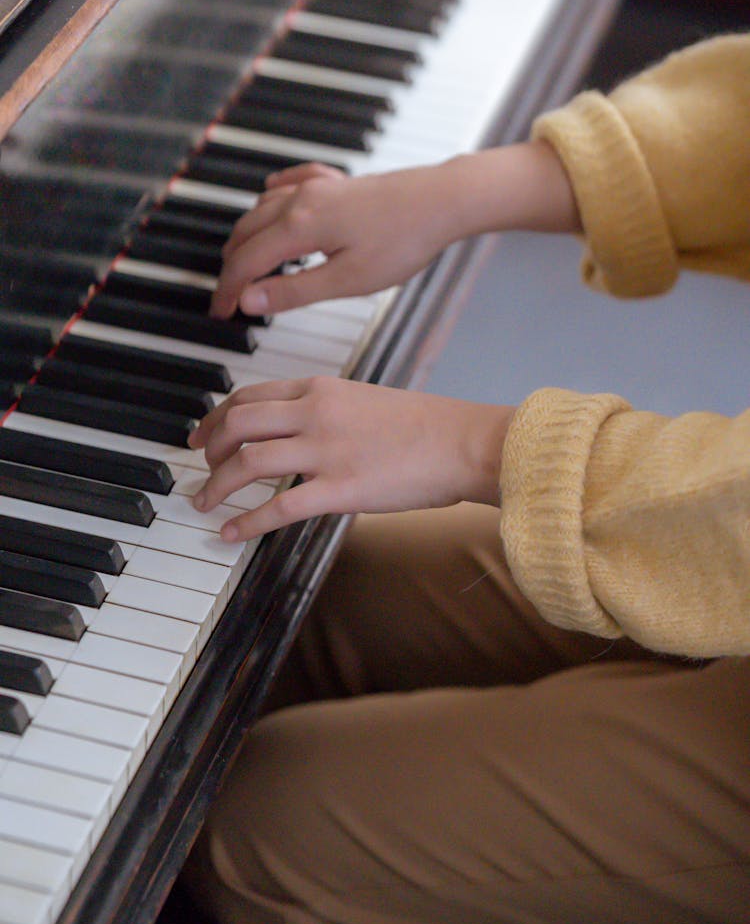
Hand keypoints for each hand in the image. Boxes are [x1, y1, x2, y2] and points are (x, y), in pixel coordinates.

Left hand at [189, 375, 514, 541]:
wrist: (464, 442)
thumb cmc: (426, 425)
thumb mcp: (366, 401)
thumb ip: (328, 411)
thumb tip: (300, 430)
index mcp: (321, 389)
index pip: (250, 396)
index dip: (216, 417)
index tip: (201, 435)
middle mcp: (315, 413)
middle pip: (238, 423)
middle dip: (208, 448)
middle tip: (198, 469)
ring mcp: (325, 450)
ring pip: (248, 462)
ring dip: (217, 486)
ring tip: (205, 503)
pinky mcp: (340, 489)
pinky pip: (278, 506)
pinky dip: (247, 522)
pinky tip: (230, 534)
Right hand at [209, 161, 465, 318]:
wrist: (443, 201)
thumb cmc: (403, 240)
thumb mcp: (347, 281)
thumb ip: (294, 291)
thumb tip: (250, 299)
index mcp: (299, 225)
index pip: (246, 262)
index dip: (228, 290)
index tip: (221, 313)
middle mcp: (301, 199)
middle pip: (246, 233)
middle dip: (232, 268)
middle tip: (230, 298)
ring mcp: (319, 187)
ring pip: (263, 209)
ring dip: (247, 237)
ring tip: (245, 264)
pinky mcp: (338, 183)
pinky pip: (291, 183)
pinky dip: (271, 197)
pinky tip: (270, 194)